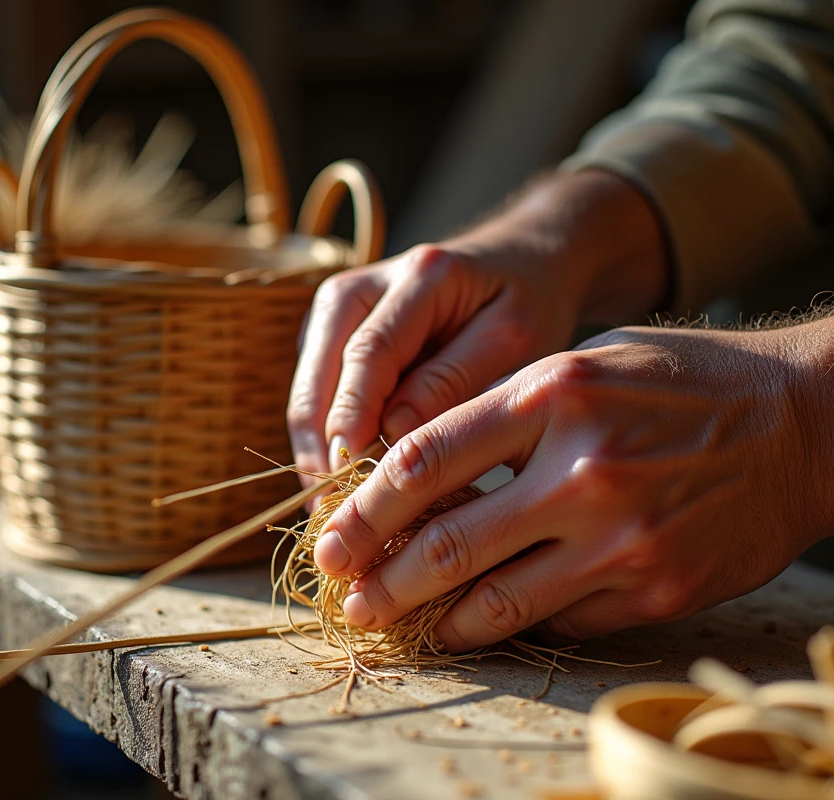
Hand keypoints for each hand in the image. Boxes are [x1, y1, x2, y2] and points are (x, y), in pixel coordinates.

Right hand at [287, 170, 667, 486]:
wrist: (518, 264)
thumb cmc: (526, 304)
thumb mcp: (514, 337)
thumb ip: (454, 379)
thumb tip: (391, 434)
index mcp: (416, 276)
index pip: (368, 353)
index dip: (353, 418)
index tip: (350, 479)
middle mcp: (360, 287)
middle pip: (318, 377)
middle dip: (320, 451)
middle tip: (335, 519)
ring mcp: (336, 313)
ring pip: (306, 395)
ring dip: (314, 456)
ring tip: (334, 519)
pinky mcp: (328, 340)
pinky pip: (314, 400)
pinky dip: (324, 446)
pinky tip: (343, 493)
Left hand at [312, 303, 833, 649]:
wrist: (804, 424)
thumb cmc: (685, 381)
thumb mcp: (588, 360)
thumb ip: (505, 409)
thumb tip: (415, 468)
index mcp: (552, 395)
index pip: (425, 459)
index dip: (364, 507)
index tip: (329, 536)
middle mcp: (581, 469)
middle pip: (446, 541)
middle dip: (378, 576)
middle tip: (342, 596)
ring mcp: (620, 537)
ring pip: (494, 598)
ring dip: (429, 617)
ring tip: (391, 622)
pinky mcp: (654, 587)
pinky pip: (556, 618)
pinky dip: (506, 622)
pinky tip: (473, 623)